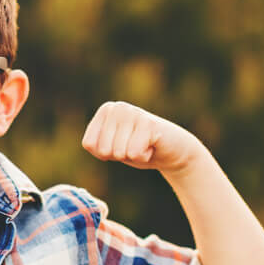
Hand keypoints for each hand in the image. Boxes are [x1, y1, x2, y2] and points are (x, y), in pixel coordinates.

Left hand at [82, 101, 204, 173]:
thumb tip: (94, 146)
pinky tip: (152, 146)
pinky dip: (143, 157)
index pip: (89, 144)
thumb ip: (96, 147)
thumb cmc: (138, 150)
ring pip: (119, 152)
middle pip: (104, 149)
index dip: (105, 154)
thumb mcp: (111, 150)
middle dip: (120, 155)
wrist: (174, 151)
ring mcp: (133, 113)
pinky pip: (134, 153)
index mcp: (106, 110)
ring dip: (132, 156)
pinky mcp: (148, 123)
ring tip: (144, 144)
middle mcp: (118, 107)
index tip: (121, 145)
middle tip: (135, 145)